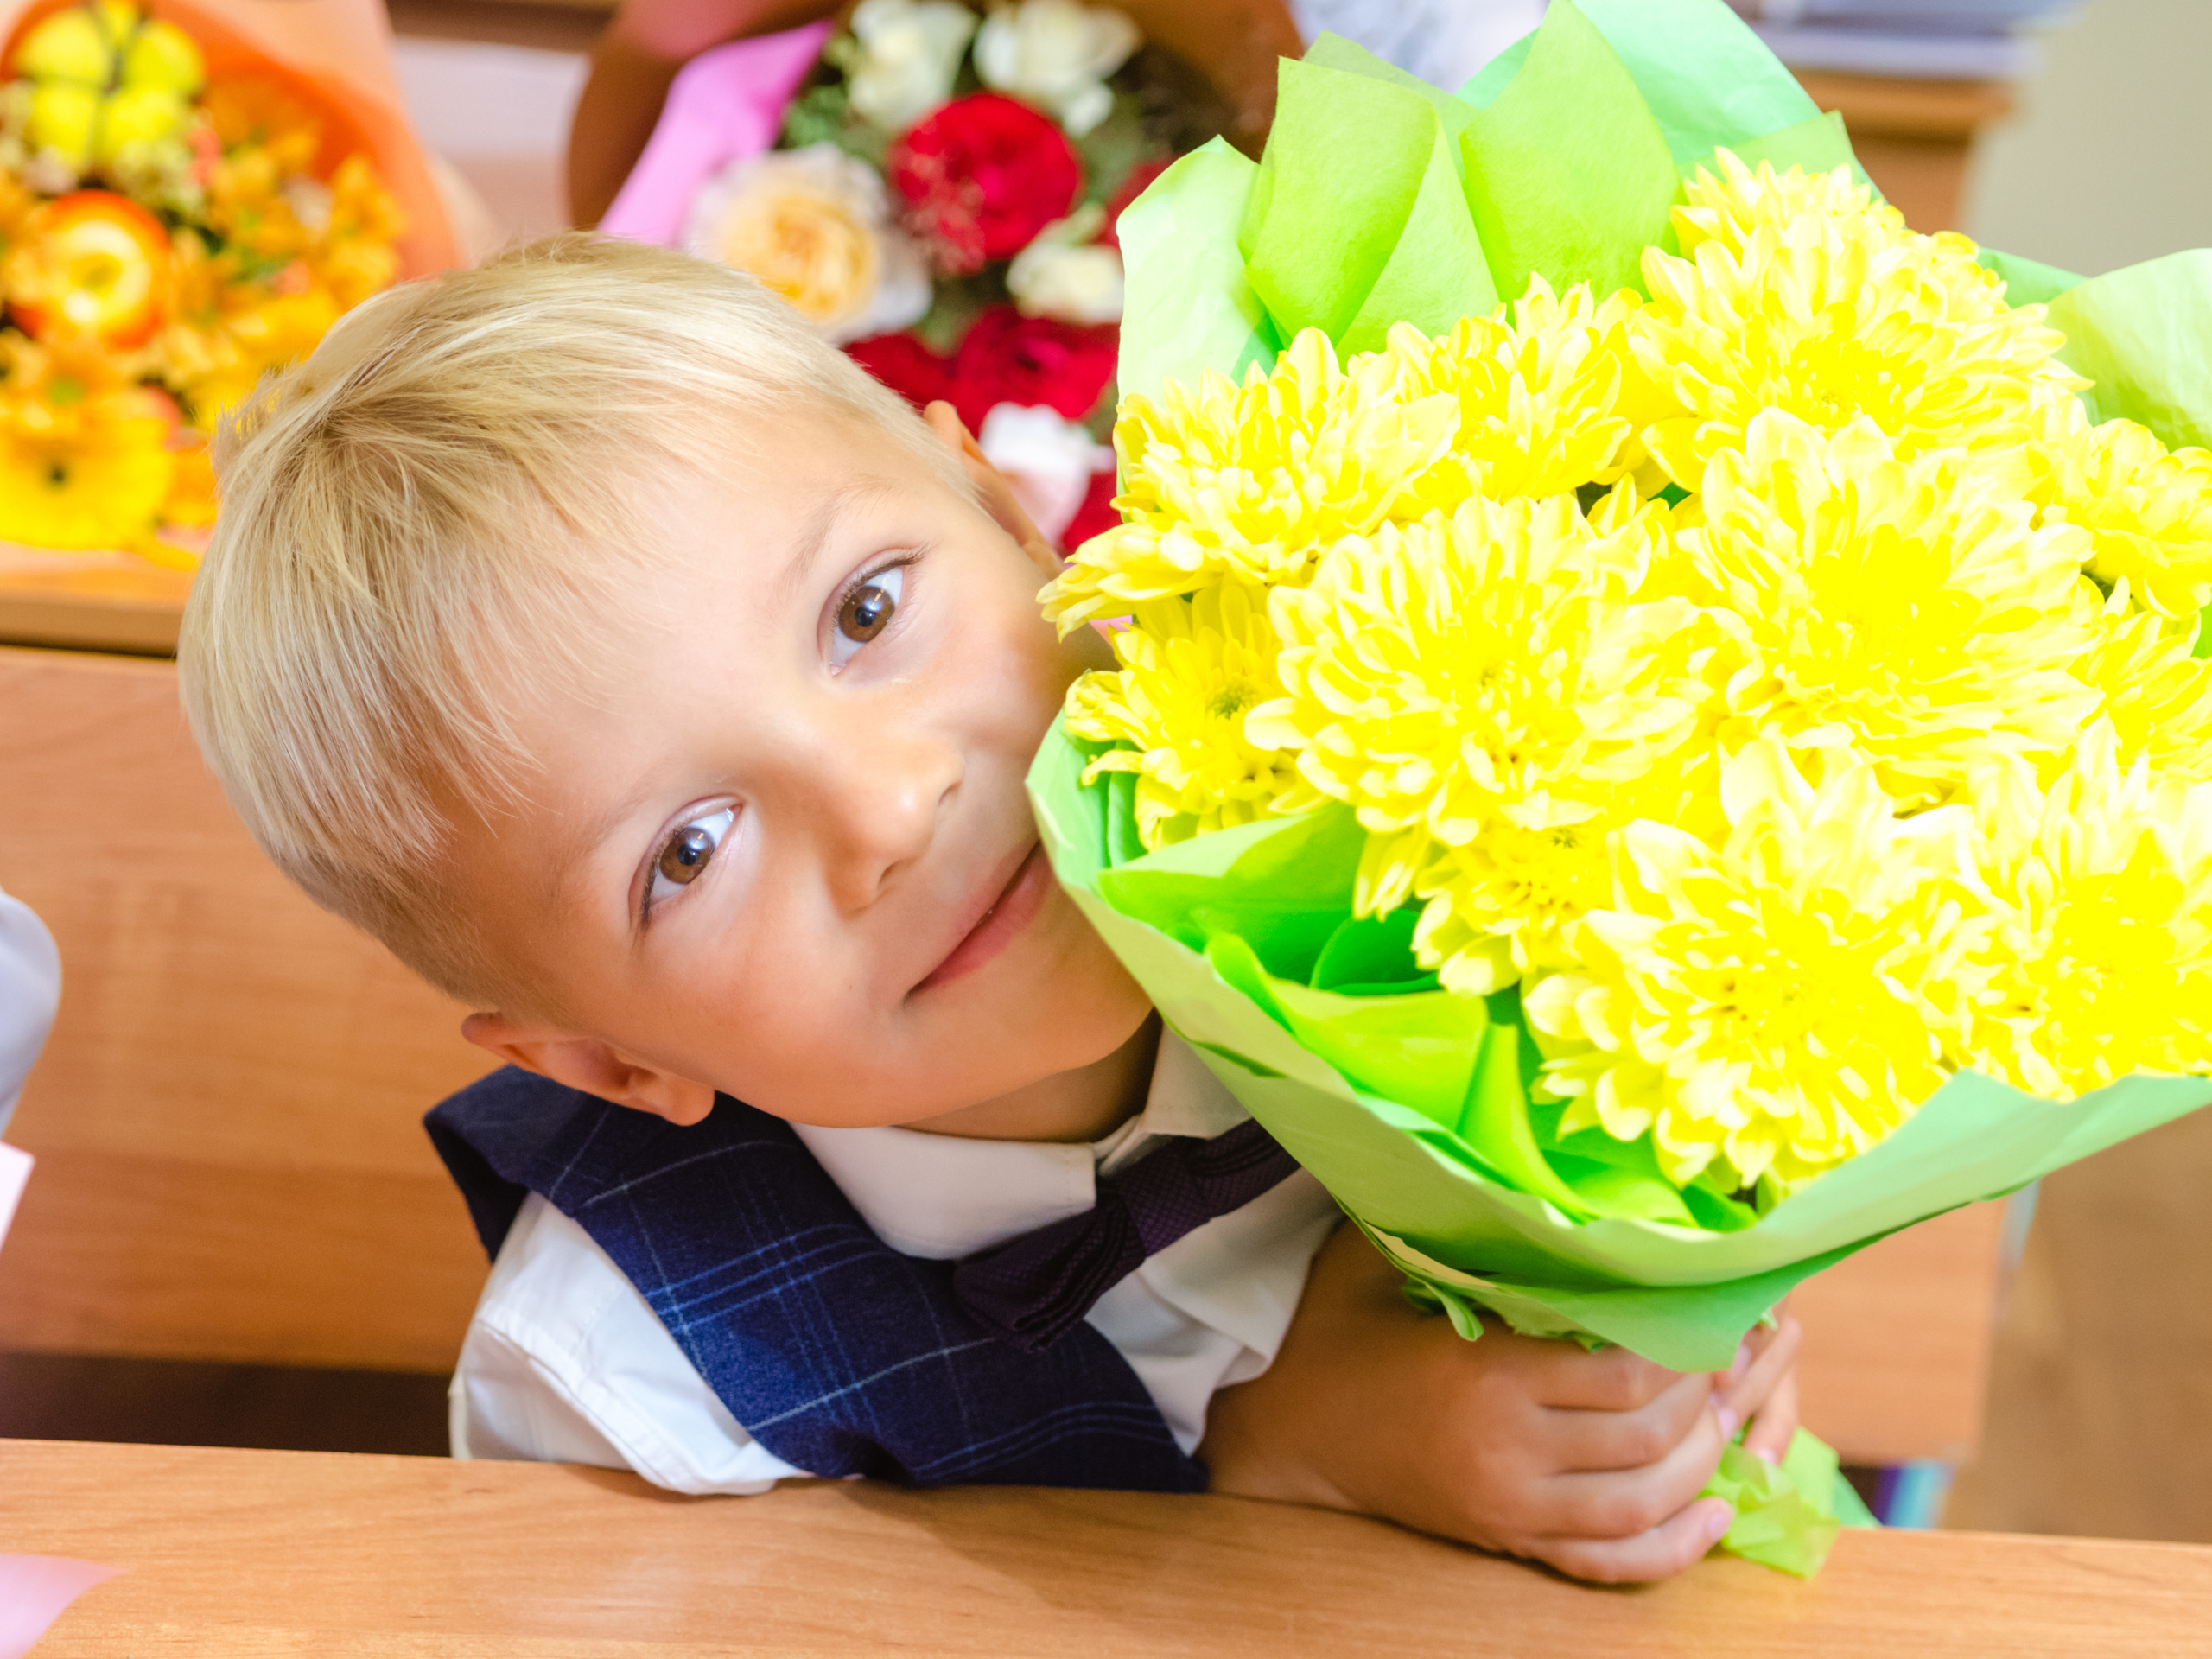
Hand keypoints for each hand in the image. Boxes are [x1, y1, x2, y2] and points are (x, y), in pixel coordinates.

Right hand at [1201, 1225, 1790, 1583]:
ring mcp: (1507, 1507)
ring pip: (1641, 1505)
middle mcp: (1506, 1454)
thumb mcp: (1380, 1260)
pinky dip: (1672, 1548)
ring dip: (1703, 1465)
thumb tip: (1511, 1155)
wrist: (1279, 1427)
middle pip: (1648, 1442)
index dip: (1686, 1352)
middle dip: (1709, 1401)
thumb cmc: (1333, 1328)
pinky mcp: (1504, 1538)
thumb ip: (1453, 1223)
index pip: (1625, 1378)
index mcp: (1485, 1378)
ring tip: (1732, 1414)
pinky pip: (1608, 1563)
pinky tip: (1716, 1514)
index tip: (1712, 1311)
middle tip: (1739, 1352)